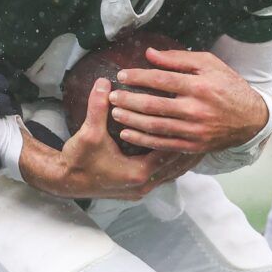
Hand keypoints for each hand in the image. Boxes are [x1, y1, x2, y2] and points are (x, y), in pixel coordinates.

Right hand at [23, 79, 191, 200]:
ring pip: (171, 174)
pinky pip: (162, 177)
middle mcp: (144, 184)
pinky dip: (170, 165)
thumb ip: (98, 107)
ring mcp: (141, 189)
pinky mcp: (137, 190)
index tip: (197, 119)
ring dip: (183, 158)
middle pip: (177, 165)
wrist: (64, 182)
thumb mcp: (88, 132)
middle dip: (191, 148)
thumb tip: (105, 82)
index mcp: (139, 173)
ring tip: (199, 141)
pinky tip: (176, 152)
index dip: (184, 134)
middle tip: (208, 131)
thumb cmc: (78, 159)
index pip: (170, 151)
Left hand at [110, 46, 268, 154]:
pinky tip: (127, 133)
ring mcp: (194, 130)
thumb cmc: (228, 86)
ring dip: (131, 120)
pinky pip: (163, 144)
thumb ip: (179, 59)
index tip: (122, 76)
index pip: (161, 80)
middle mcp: (196, 109)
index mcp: (199, 86)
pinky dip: (143, 139)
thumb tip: (150, 54)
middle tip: (112, 96)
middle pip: (154, 105)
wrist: (250, 119)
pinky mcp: (193, 146)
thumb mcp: (209, 65)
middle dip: (128, 100)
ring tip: (114, 113)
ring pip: (155, 126)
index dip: (138, 78)